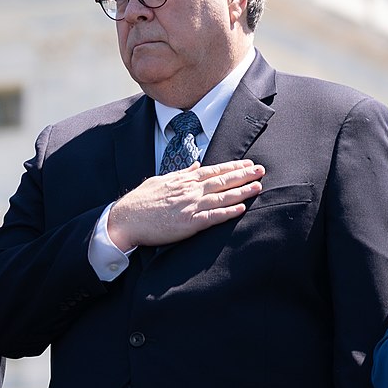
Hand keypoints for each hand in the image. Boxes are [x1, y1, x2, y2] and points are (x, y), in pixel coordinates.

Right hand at [106, 159, 264, 249]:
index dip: (232, 167)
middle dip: (243, 175)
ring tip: (257, 187)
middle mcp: (189, 191)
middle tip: (261, 170)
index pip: (213, 171)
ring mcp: (190, 207)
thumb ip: (180, 174)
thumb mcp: (159, 180)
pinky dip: (227, 212)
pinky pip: (213, 217)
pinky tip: (241, 208)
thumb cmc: (139, 202)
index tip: (247, 164)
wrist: (126, 220)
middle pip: (222, 181)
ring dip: (241, 191)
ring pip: (222, 197)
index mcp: (183, 180)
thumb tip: (195, 166)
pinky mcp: (189, 224)